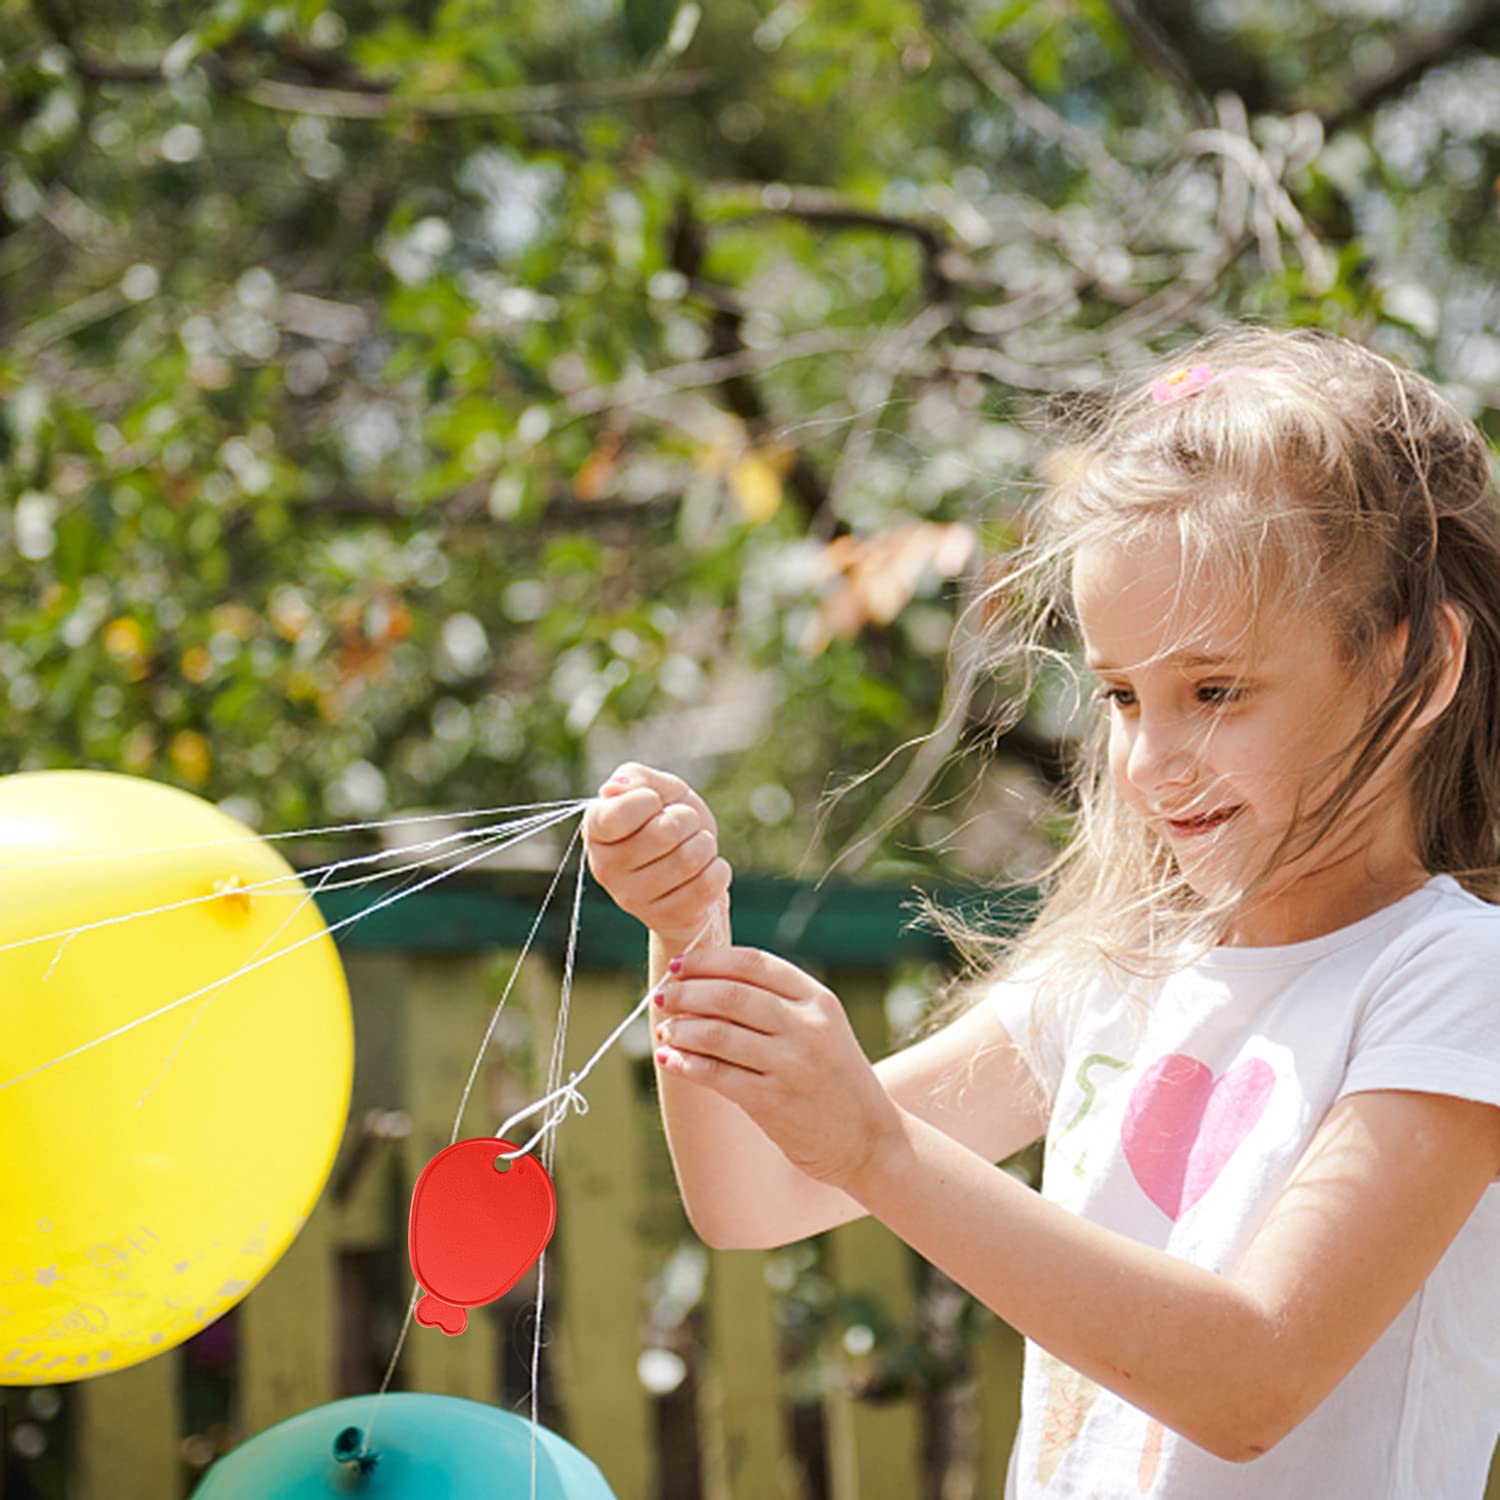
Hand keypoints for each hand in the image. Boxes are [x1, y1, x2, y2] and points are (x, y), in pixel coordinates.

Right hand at [584, 763, 731, 950]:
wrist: (691, 869)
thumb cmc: (669, 822)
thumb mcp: (657, 790)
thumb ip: (635, 779)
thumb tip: (613, 788)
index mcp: (596, 833)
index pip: (617, 814)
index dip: (648, 800)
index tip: (655, 803)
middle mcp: (605, 869)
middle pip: (665, 832)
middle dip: (687, 819)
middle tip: (685, 824)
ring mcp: (633, 899)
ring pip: (689, 859)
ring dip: (704, 844)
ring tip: (695, 845)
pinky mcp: (666, 918)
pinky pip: (708, 885)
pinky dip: (717, 869)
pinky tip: (705, 869)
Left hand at [651, 945, 903, 1190]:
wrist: (868, 1138)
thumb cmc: (832, 1077)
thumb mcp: (821, 1027)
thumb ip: (776, 1001)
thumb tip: (704, 982)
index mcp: (817, 999)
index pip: (753, 963)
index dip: (708, 960)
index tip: (680, 966)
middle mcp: (807, 1026)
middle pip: (730, 995)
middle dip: (687, 993)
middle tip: (663, 997)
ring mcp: (790, 1064)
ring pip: (717, 1034)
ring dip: (681, 1029)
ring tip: (664, 1030)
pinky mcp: (773, 1101)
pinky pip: (716, 1075)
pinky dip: (686, 1064)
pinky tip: (669, 1059)